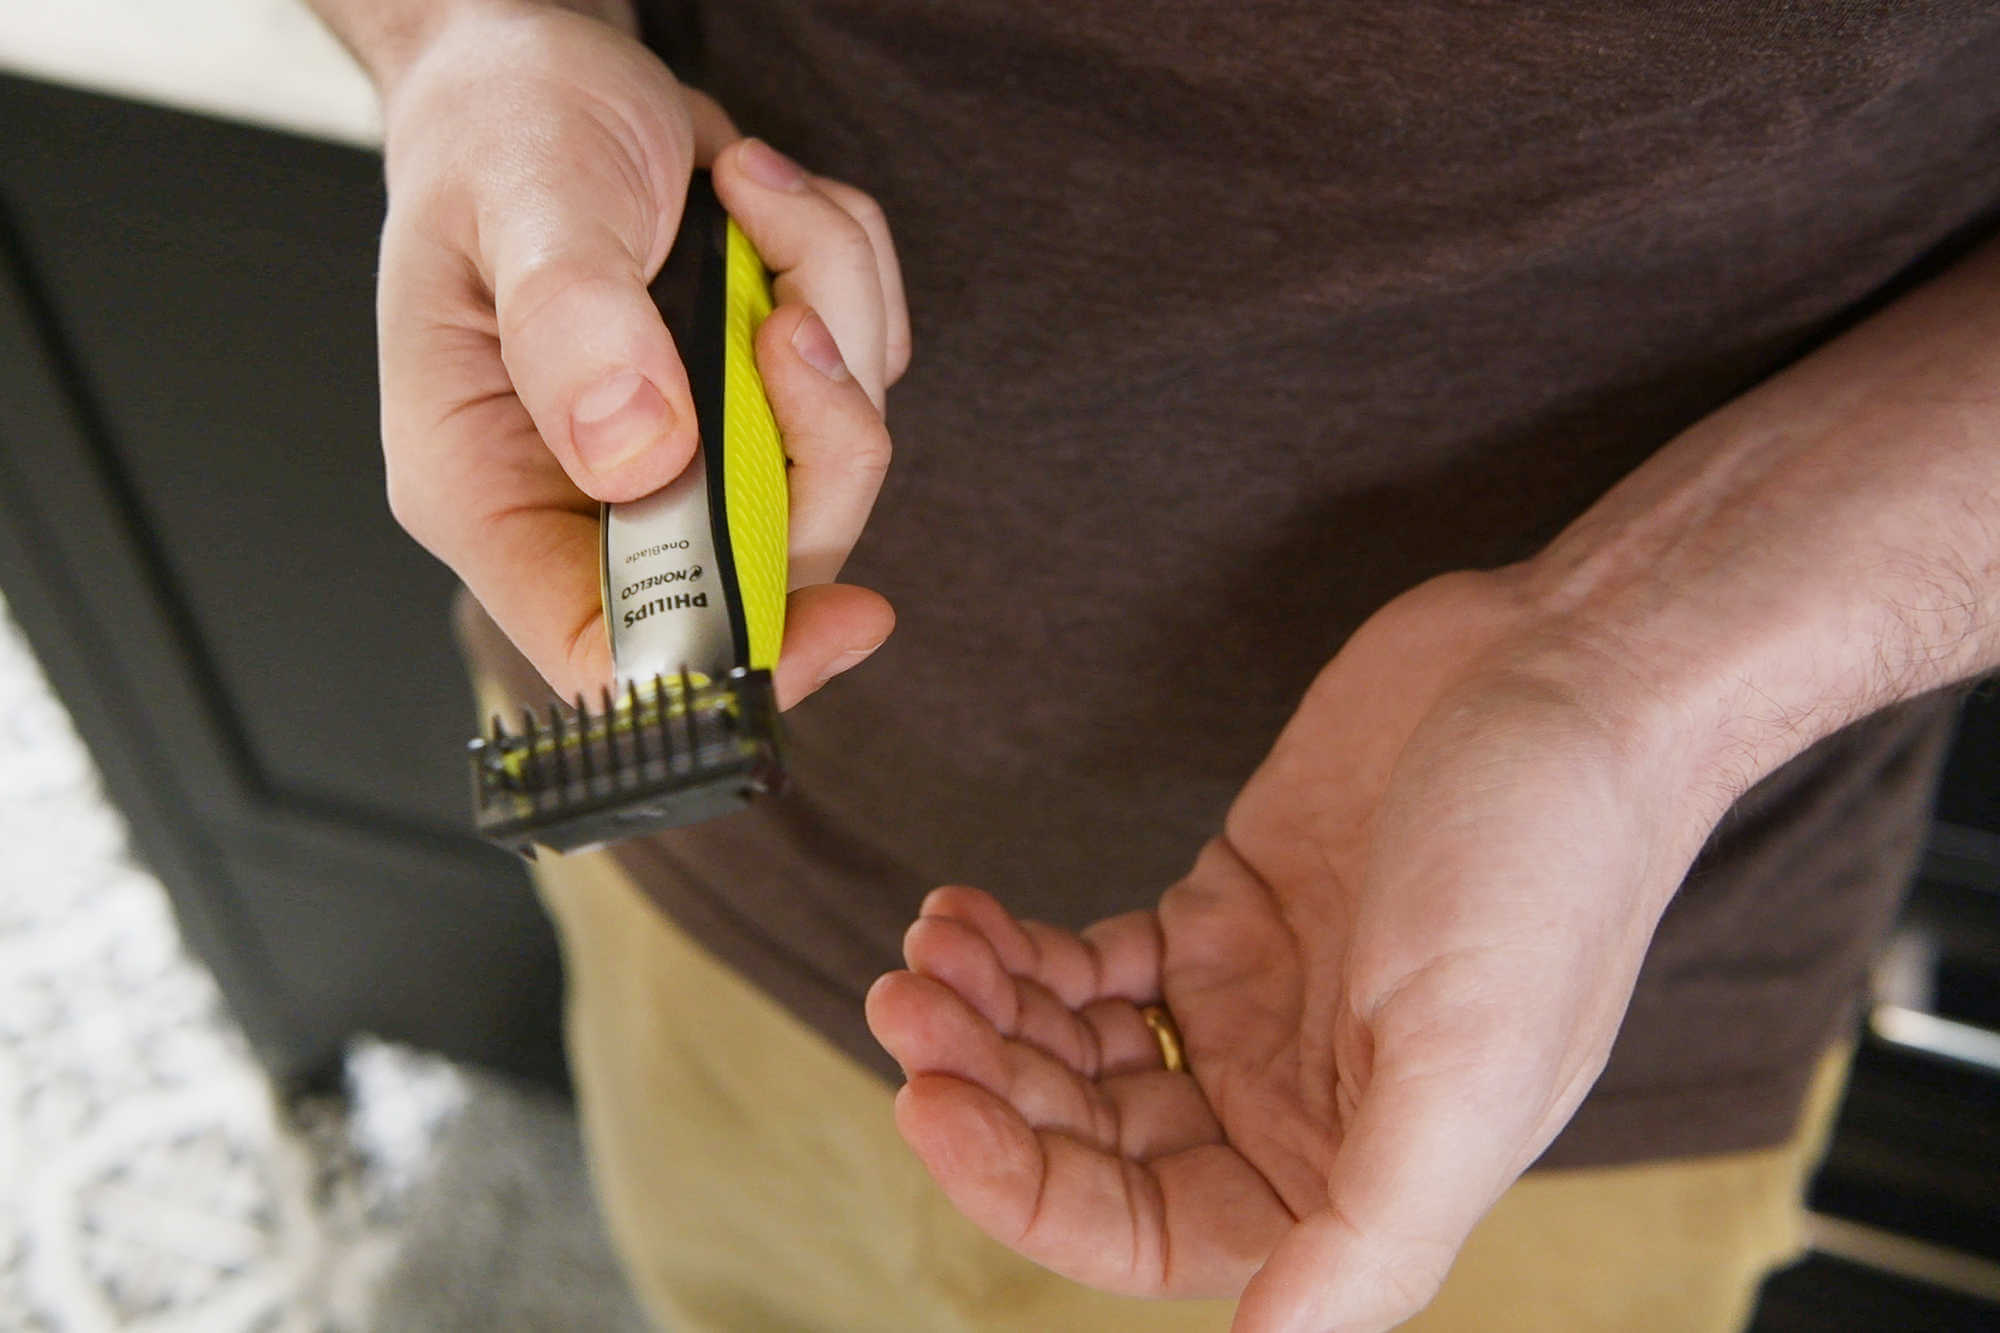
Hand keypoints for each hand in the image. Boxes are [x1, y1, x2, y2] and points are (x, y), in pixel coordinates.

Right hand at [371, 3, 908, 702]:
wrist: (541, 61)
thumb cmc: (495, 130)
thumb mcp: (519, 202)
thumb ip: (573, 325)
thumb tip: (641, 452)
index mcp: (490, 492)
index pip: (613, 654)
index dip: (733, 662)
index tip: (843, 617)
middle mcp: (593, 496)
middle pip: (765, 567)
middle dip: (812, 431)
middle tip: (783, 313)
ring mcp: (689, 453)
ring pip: (831, 464)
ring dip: (830, 313)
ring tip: (750, 199)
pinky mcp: (757, 399)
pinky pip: (860, 378)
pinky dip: (844, 277)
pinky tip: (762, 205)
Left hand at [867, 570, 1718, 1330]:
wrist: (1571, 674)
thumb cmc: (1551, 868)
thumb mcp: (1471, 1069)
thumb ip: (1370, 1232)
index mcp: (1348, 1173)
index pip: (1143, 1232)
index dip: (1022, 1188)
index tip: (930, 1100)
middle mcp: (1289, 1107)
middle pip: (1088, 1140)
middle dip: (987, 1080)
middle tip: (908, 1001)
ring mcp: (1249, 1008)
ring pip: (1074, 1053)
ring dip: (989, 1012)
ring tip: (929, 946)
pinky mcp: (1224, 913)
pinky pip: (1089, 967)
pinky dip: (1020, 951)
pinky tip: (968, 914)